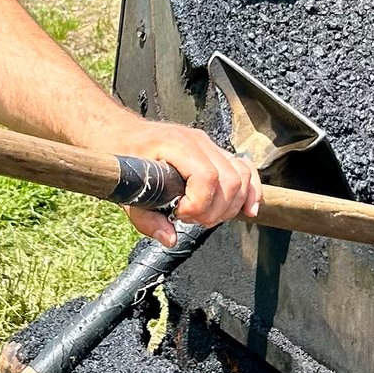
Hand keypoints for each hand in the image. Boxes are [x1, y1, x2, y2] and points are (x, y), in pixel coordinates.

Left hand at [116, 118, 260, 244]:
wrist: (122, 134)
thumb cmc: (124, 157)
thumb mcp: (127, 191)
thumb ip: (147, 219)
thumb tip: (171, 239)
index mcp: (176, 145)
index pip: (206, 177)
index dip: (199, 204)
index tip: (180, 214)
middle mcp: (198, 142)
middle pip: (230, 180)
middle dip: (215, 211)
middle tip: (192, 219)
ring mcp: (210, 145)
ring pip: (241, 176)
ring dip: (230, 205)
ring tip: (206, 216)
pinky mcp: (215, 152)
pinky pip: (245, 169)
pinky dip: (251, 190)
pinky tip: (249, 209)